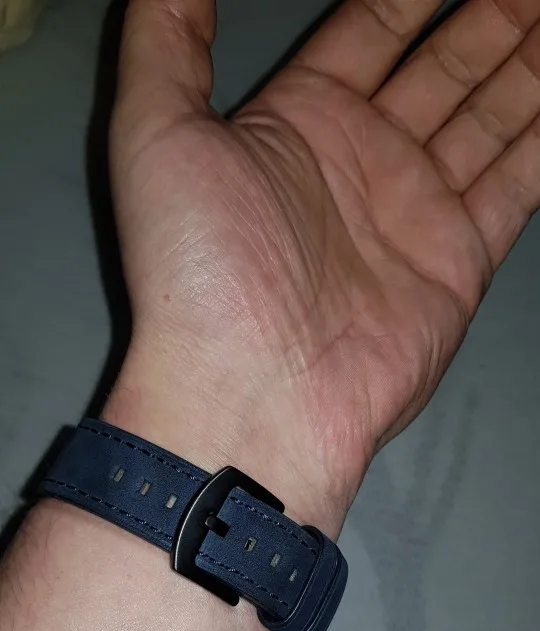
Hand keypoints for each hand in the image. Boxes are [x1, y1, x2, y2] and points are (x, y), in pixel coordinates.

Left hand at [107, 0, 539, 533]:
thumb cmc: (199, 271)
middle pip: (443, 67)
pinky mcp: (460, 261)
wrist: (253, 392)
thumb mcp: (154, 132)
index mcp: (298, 122)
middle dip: (489, 19)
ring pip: (490, 114)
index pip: (372, 28)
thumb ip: (164, 40)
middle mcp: (364, 163)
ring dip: (526, 66)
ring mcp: (417, 212)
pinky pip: (517, 183)